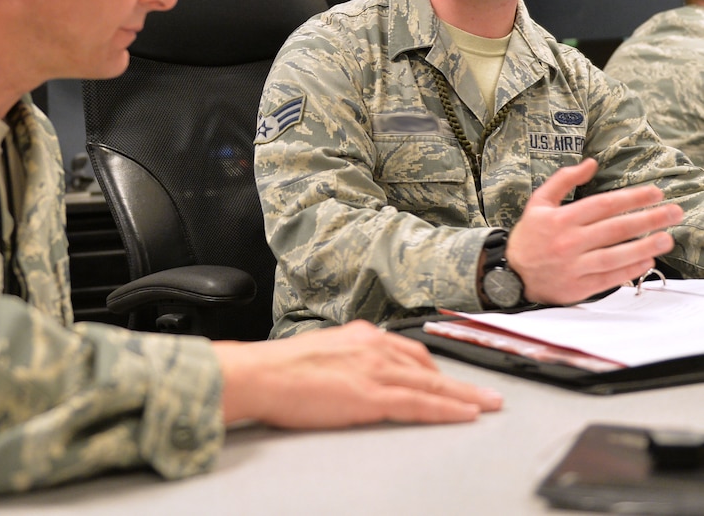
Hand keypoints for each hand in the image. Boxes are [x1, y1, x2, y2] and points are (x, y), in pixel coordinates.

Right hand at [213, 320, 501, 428]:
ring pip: (433, 385)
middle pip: (428, 366)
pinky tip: (466, 416)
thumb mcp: (322, 352)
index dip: (435, 369)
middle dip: (461, 382)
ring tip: (489, 406)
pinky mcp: (372, 395)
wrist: (261, 373)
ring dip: (466, 397)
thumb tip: (356, 373)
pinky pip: (421, 405)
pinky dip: (448, 410)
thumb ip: (347, 359)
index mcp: (361, 335)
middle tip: (486, 395)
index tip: (452, 378)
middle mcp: (374, 346)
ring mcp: (375, 370)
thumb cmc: (281, 369)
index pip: (409, 351)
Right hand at [507, 157, 682, 305]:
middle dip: (648, 218)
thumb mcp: (538, 203)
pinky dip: (630, 270)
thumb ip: (563, 180)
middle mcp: (567, 242)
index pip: (602, 205)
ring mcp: (573, 266)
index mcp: (559, 219)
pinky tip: (647, 260)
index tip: (654, 193)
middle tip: (673, 212)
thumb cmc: (529, 237)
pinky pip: (609, 278)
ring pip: (615, 255)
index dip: (631, 198)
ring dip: (644, 246)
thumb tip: (590, 163)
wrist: (510, 273)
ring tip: (667, 238)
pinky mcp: (578, 287)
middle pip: (614, 228)